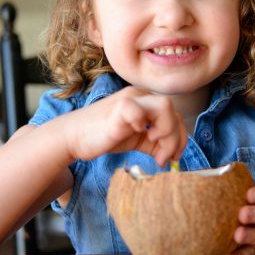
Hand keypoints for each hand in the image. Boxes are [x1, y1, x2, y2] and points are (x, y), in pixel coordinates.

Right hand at [65, 86, 187, 165]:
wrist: (73, 137)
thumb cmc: (102, 136)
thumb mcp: (136, 140)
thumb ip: (154, 143)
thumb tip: (173, 155)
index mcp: (145, 101)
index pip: (175, 116)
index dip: (180, 138)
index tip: (173, 157)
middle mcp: (140, 96)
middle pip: (174, 112)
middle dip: (176, 139)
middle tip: (163, 159)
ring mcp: (129, 99)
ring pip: (165, 106)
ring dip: (167, 132)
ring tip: (154, 149)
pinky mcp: (119, 108)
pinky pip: (139, 110)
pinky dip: (144, 124)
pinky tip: (137, 135)